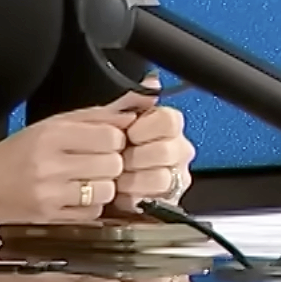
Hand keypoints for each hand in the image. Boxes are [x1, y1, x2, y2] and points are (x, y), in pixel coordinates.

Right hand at [0, 96, 141, 223]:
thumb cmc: (20, 153)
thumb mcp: (53, 124)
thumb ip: (97, 115)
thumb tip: (137, 105)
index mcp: (52, 135)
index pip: (110, 135)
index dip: (114, 139)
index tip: (105, 141)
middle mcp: (51, 165)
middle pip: (113, 163)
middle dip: (110, 162)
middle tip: (95, 162)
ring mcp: (51, 195)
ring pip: (107, 190)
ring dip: (103, 186)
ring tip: (85, 180)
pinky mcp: (52, 220)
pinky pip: (93, 212)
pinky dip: (91, 205)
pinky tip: (76, 197)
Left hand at [111, 83, 194, 210]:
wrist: (101, 181)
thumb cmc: (112, 148)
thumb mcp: (116, 121)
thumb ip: (132, 100)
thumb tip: (151, 81)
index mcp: (169, 125)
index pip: (169, 120)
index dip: (145, 129)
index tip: (129, 134)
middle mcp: (179, 149)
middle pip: (165, 151)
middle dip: (135, 157)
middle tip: (120, 158)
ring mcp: (176, 176)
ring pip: (160, 178)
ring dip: (133, 179)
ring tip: (118, 178)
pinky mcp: (169, 200)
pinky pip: (154, 200)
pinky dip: (134, 198)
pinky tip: (123, 193)